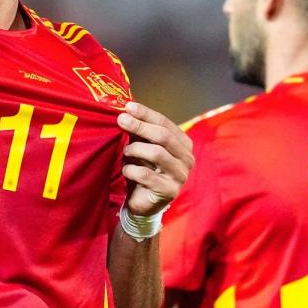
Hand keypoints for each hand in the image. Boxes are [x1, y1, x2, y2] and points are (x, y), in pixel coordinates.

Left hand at [117, 101, 193, 215]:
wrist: (143, 200)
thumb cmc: (143, 168)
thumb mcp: (142, 146)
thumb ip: (139, 131)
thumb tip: (126, 110)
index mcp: (183, 143)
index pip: (165, 123)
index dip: (146, 114)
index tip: (128, 106)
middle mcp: (186, 158)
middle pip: (163, 136)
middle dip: (140, 126)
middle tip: (121, 120)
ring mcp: (180, 175)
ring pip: (157, 154)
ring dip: (135, 150)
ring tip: (126, 152)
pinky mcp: (169, 191)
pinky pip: (147, 175)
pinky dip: (132, 170)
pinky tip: (126, 170)